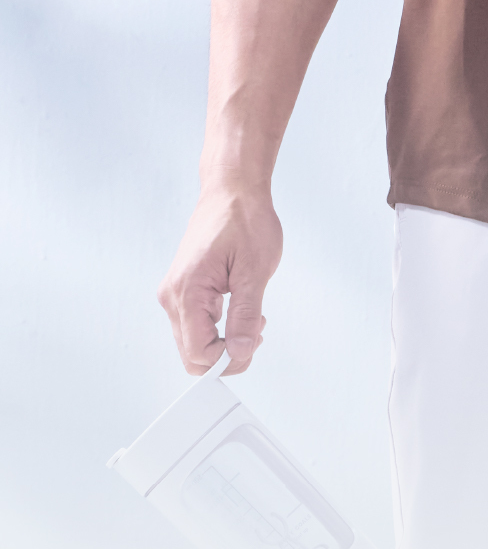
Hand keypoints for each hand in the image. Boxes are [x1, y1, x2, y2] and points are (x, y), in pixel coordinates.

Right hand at [159, 173, 282, 374]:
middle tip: (254, 331)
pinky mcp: (183, 290)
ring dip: (224, 341)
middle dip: (226, 354)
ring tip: (252, 317)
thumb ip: (246, 315)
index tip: (252, 340)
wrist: (232, 190)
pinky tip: (241, 310)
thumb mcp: (255, 270)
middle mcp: (172, 295)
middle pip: (191, 354)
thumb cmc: (243, 219)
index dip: (228, 358)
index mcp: (187, 291)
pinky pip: (196, 325)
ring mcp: (175, 293)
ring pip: (193, 343)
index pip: (198, 352)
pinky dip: (219, 329)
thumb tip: (239, 351)